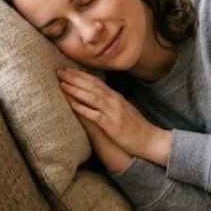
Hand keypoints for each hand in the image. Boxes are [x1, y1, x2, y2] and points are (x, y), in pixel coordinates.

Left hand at [57, 68, 172, 166]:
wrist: (151, 140)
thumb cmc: (136, 127)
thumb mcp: (124, 109)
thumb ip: (111, 102)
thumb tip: (98, 96)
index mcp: (117, 97)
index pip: (96, 82)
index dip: (80, 75)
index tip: (67, 69)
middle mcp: (115, 102)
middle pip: (92, 86)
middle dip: (75, 78)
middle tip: (59, 72)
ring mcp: (114, 113)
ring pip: (93, 98)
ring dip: (76, 91)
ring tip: (62, 85)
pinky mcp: (113, 126)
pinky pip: (96, 116)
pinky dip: (84, 110)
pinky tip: (73, 106)